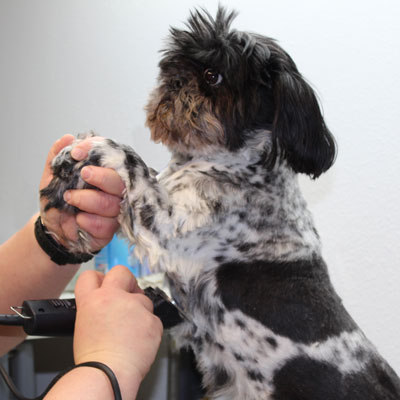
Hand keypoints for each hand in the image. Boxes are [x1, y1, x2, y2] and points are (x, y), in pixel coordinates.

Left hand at [39, 135, 124, 251]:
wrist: (53, 229)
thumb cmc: (58, 201)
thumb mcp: (53, 177)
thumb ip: (59, 157)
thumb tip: (67, 138)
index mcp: (104, 174)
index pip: (111, 157)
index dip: (97, 152)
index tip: (77, 153)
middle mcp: (114, 192)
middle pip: (119, 182)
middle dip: (101, 177)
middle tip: (83, 174)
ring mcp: (115, 211)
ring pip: (111, 204)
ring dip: (87, 200)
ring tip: (69, 198)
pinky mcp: (111, 230)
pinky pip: (105, 225)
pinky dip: (88, 221)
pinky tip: (78, 219)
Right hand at [73, 266, 162, 397]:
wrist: (109, 375)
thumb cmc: (95, 360)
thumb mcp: (83, 326)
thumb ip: (95, 309)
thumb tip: (103, 304)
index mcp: (92, 300)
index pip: (91, 276)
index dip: (98, 279)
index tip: (103, 284)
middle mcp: (114, 298)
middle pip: (122, 272)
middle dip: (126, 281)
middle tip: (126, 293)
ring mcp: (136, 307)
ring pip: (142, 299)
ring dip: (139, 310)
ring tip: (130, 331)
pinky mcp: (152, 319)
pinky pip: (153, 319)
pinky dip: (148, 328)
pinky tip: (139, 341)